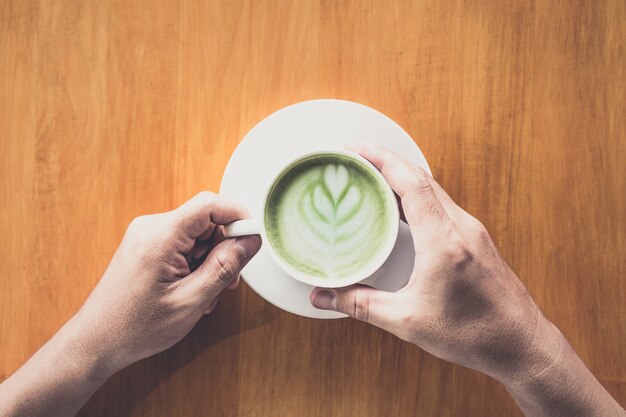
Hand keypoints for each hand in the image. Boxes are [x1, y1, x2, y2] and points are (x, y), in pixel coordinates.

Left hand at [73, 192, 260, 371]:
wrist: (98, 340)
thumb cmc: (136, 328)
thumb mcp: (191, 301)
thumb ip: (224, 267)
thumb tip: (251, 240)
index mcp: (160, 238)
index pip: (209, 204)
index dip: (237, 217)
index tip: (253, 239)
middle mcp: (151, 228)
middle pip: (205, 220)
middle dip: (223, 249)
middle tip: (225, 282)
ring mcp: (147, 234)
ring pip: (197, 234)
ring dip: (209, 260)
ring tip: (203, 293)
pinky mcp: (147, 243)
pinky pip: (183, 242)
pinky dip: (195, 263)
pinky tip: (190, 289)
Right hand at [310, 144, 558, 382]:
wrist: (522, 344)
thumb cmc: (475, 334)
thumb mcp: (408, 321)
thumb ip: (362, 305)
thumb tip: (325, 297)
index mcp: (444, 242)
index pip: (411, 183)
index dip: (381, 159)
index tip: (357, 148)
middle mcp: (461, 227)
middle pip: (420, 178)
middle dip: (386, 162)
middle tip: (355, 159)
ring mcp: (471, 230)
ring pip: (433, 189)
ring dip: (401, 178)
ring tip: (372, 178)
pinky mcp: (475, 238)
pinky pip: (441, 204)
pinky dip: (416, 196)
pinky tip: (400, 208)